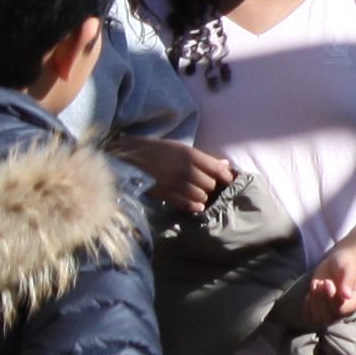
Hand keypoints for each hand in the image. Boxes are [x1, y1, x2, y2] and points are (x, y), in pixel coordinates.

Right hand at [115, 137, 240, 213]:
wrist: (127, 158)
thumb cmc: (156, 150)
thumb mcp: (180, 148)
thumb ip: (203, 158)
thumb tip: (226, 165)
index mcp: (190, 155)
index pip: (217, 169)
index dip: (226, 177)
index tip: (228, 181)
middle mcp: (185, 169)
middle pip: (210, 185)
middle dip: (211, 187)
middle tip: (207, 186)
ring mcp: (174, 183)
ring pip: (200, 196)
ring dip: (202, 197)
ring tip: (198, 194)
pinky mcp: (164, 195)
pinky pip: (186, 204)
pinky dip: (193, 206)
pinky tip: (196, 205)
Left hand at [300, 246, 355, 324]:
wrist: (338, 263)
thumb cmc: (346, 263)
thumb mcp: (349, 267)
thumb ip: (349, 280)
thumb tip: (347, 295)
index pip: (341, 310)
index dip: (331, 298)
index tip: (327, 282)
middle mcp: (346, 311)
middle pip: (329, 317)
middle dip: (320, 299)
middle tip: (321, 282)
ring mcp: (333, 313)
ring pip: (319, 318)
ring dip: (313, 302)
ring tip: (316, 285)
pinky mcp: (321, 311)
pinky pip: (310, 317)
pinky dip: (307, 306)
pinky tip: (310, 294)